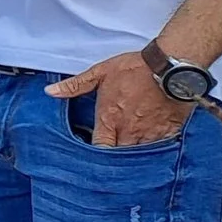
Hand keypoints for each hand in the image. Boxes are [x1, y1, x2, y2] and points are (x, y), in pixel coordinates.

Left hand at [47, 51, 193, 146]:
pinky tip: (153, 143)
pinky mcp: (169, 133)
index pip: (100, 147)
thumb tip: (50, 92)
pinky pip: (160, 149)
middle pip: (119, 155)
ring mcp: (150, 134)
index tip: (96, 150)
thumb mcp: (100, 73)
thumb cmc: (135, 68)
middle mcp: (129, 131)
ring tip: (132, 148)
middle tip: (115, 151)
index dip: (97, 152)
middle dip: (116, 155)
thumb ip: (75, 86)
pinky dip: (155, 148)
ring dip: (135, 152)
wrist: (171, 67)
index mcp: (109, 119)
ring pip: (139, 154)